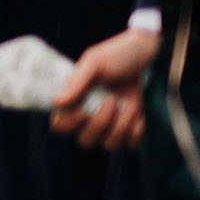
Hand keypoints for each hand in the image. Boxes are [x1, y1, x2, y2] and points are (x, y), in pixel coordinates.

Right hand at [50, 28, 155, 151]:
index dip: (70, 124)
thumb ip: (76, 83)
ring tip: (127, 102)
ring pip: (109, 145)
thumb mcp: (94, 63)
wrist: (143, 54)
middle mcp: (88, 118)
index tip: (83, 110)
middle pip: (85, 141)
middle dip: (101, 123)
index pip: (59, 127)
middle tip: (111, 100)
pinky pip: (130, 145)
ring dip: (122, 124)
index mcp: (73, 102)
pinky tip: (139, 113)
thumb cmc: (114, 55)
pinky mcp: (128, 130)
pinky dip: (137, 130)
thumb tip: (56, 102)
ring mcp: (109, 127)